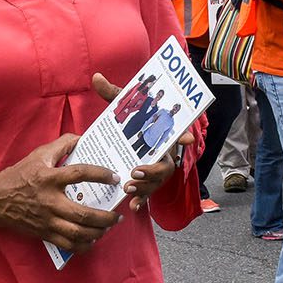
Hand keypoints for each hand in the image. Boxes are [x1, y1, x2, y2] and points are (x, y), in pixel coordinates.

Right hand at [0, 133, 122, 255]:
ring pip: (78, 233)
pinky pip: (68, 245)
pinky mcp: (44, 233)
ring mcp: (47, 220)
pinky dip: (83, 245)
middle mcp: (50, 201)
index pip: (80, 174)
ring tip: (108, 227)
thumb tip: (81, 139)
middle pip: (83, 214)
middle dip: (105, 217)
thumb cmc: (18, 176)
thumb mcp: (38, 155)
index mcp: (49, 178)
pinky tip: (92, 239)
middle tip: (117, 214)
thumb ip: (61, 145)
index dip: (100, 175)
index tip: (114, 178)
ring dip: (98, 232)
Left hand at [92, 73, 186, 209]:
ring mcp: (155, 169)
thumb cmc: (130, 120)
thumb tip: (96, 77)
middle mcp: (163, 153)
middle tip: (135, 171)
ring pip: (157, 182)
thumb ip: (112, 94)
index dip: (184, 134)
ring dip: (145, 186)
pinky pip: (148, 194)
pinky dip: (141, 200)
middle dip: (153, 170)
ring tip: (128, 187)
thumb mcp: (124, 107)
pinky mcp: (146, 182)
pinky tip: (131, 205)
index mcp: (161, 132)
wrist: (128, 137)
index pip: (177, 133)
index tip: (187, 137)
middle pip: (166, 165)